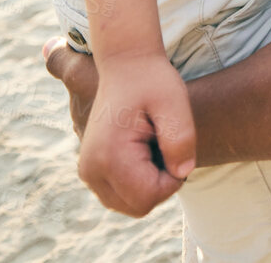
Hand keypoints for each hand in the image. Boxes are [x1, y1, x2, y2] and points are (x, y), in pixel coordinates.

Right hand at [48, 41, 194, 217]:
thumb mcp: (174, 102)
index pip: (148, 197)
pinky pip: (122, 194)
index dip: (173, 178)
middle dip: (160, 184)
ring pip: (130, 204)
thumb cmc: (152, 80)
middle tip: (164, 144)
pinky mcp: (92, 170)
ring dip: (149, 183)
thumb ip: (181, 138)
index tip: (174, 146)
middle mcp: (90, 170)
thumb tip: (182, 173)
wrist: (126, 65)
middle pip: (138, 206)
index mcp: (108, 156)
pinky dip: (138, 180)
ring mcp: (88, 172)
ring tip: (152, 144)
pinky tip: (143, 150)